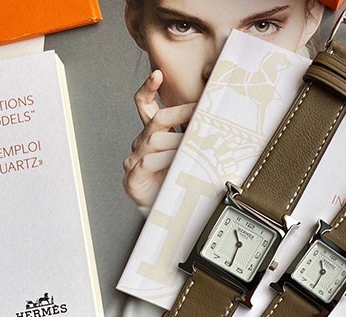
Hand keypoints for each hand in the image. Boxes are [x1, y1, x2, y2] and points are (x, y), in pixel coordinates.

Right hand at [123, 70, 195, 207]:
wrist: (163, 213)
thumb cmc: (174, 183)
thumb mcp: (186, 156)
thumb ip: (192, 138)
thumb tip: (213, 120)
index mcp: (152, 136)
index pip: (145, 106)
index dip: (148, 89)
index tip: (157, 74)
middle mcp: (141, 144)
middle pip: (156, 120)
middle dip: (177, 112)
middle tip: (197, 110)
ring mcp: (134, 160)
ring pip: (155, 140)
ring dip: (177, 141)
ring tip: (194, 144)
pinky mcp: (133, 177)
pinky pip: (148, 161)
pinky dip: (163, 159)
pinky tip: (176, 161)